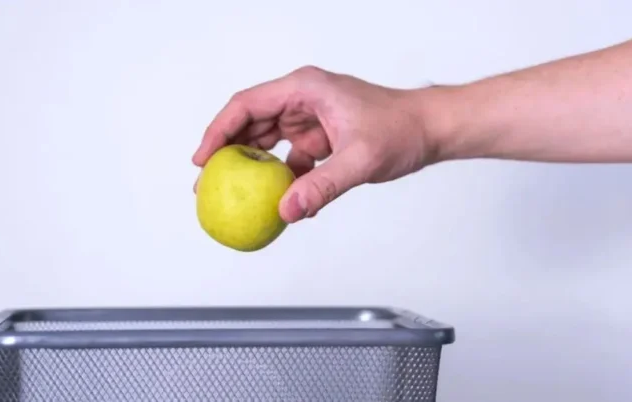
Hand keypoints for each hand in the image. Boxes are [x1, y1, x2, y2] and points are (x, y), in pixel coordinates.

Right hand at [192, 66, 440, 222]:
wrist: (430, 130)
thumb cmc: (402, 128)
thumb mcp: (360, 159)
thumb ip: (323, 186)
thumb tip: (287, 210)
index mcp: (306, 88)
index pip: (247, 105)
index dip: (218, 131)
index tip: (202, 159)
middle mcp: (303, 99)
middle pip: (250, 123)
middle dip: (226, 153)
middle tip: (207, 185)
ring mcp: (311, 118)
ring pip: (267, 142)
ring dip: (253, 169)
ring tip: (233, 196)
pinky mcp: (320, 137)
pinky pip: (290, 158)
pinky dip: (283, 179)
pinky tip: (284, 201)